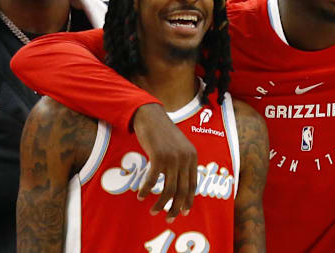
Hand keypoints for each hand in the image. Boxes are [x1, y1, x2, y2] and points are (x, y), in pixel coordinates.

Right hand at [132, 103, 196, 222]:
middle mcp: (185, 158)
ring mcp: (173, 158)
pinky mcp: (159, 156)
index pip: (193, 184)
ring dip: (161, 203)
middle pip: (183, 191)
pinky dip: (146, 190)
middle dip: (176, 207)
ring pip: (169, 189)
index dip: (189, 200)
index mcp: (192, 157)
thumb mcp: (178, 147)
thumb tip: (180, 184)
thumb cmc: (162, 133)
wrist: (151, 116)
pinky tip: (141, 196)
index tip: (183, 212)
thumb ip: (182, 162)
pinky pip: (153, 181)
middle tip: (168, 218)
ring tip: (153, 211)